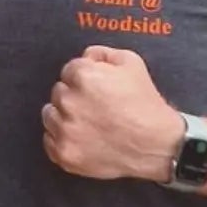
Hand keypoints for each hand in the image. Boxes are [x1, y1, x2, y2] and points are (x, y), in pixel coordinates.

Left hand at [42, 46, 181, 182]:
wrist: (156, 144)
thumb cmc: (145, 104)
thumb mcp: (131, 63)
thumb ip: (101, 54)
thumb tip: (86, 57)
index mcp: (83, 77)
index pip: (68, 70)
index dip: (84, 78)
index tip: (96, 88)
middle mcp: (70, 102)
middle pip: (58, 92)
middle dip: (74, 96)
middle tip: (95, 106)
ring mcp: (65, 130)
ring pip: (50, 115)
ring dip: (64, 116)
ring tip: (89, 122)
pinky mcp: (65, 153)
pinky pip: (49, 141)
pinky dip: (61, 139)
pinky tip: (81, 137)